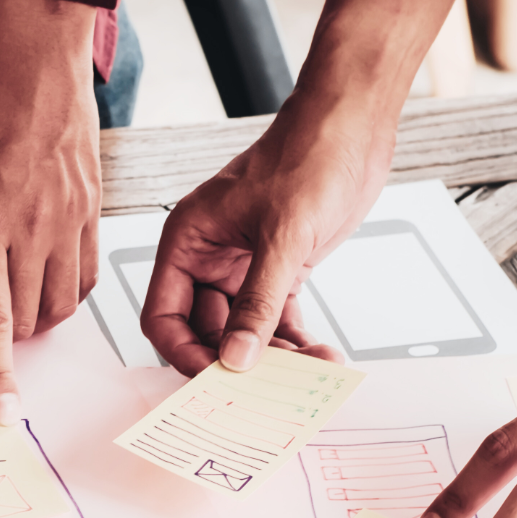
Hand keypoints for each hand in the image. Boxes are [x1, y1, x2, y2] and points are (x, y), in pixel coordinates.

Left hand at [0, 0, 100, 424]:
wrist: (27, 46)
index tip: (4, 414)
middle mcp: (30, 227)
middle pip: (27, 320)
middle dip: (4, 339)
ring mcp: (68, 217)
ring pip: (61, 304)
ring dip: (35, 318)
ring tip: (11, 297)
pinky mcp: (93, 205)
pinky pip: (87, 273)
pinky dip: (65, 292)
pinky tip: (43, 277)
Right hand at [142, 91, 387, 373]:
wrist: (352, 129)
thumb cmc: (306, 157)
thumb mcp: (281, 236)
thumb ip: (257, 304)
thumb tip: (237, 358)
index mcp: (187, 242)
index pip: (164, 316)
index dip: (184, 352)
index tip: (215, 379)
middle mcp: (208, 259)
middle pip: (205, 332)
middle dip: (235, 360)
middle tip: (266, 388)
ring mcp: (243, 267)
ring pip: (244, 331)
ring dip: (273, 357)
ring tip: (306, 373)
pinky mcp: (279, 270)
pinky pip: (276, 320)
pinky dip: (295, 341)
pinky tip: (318, 356)